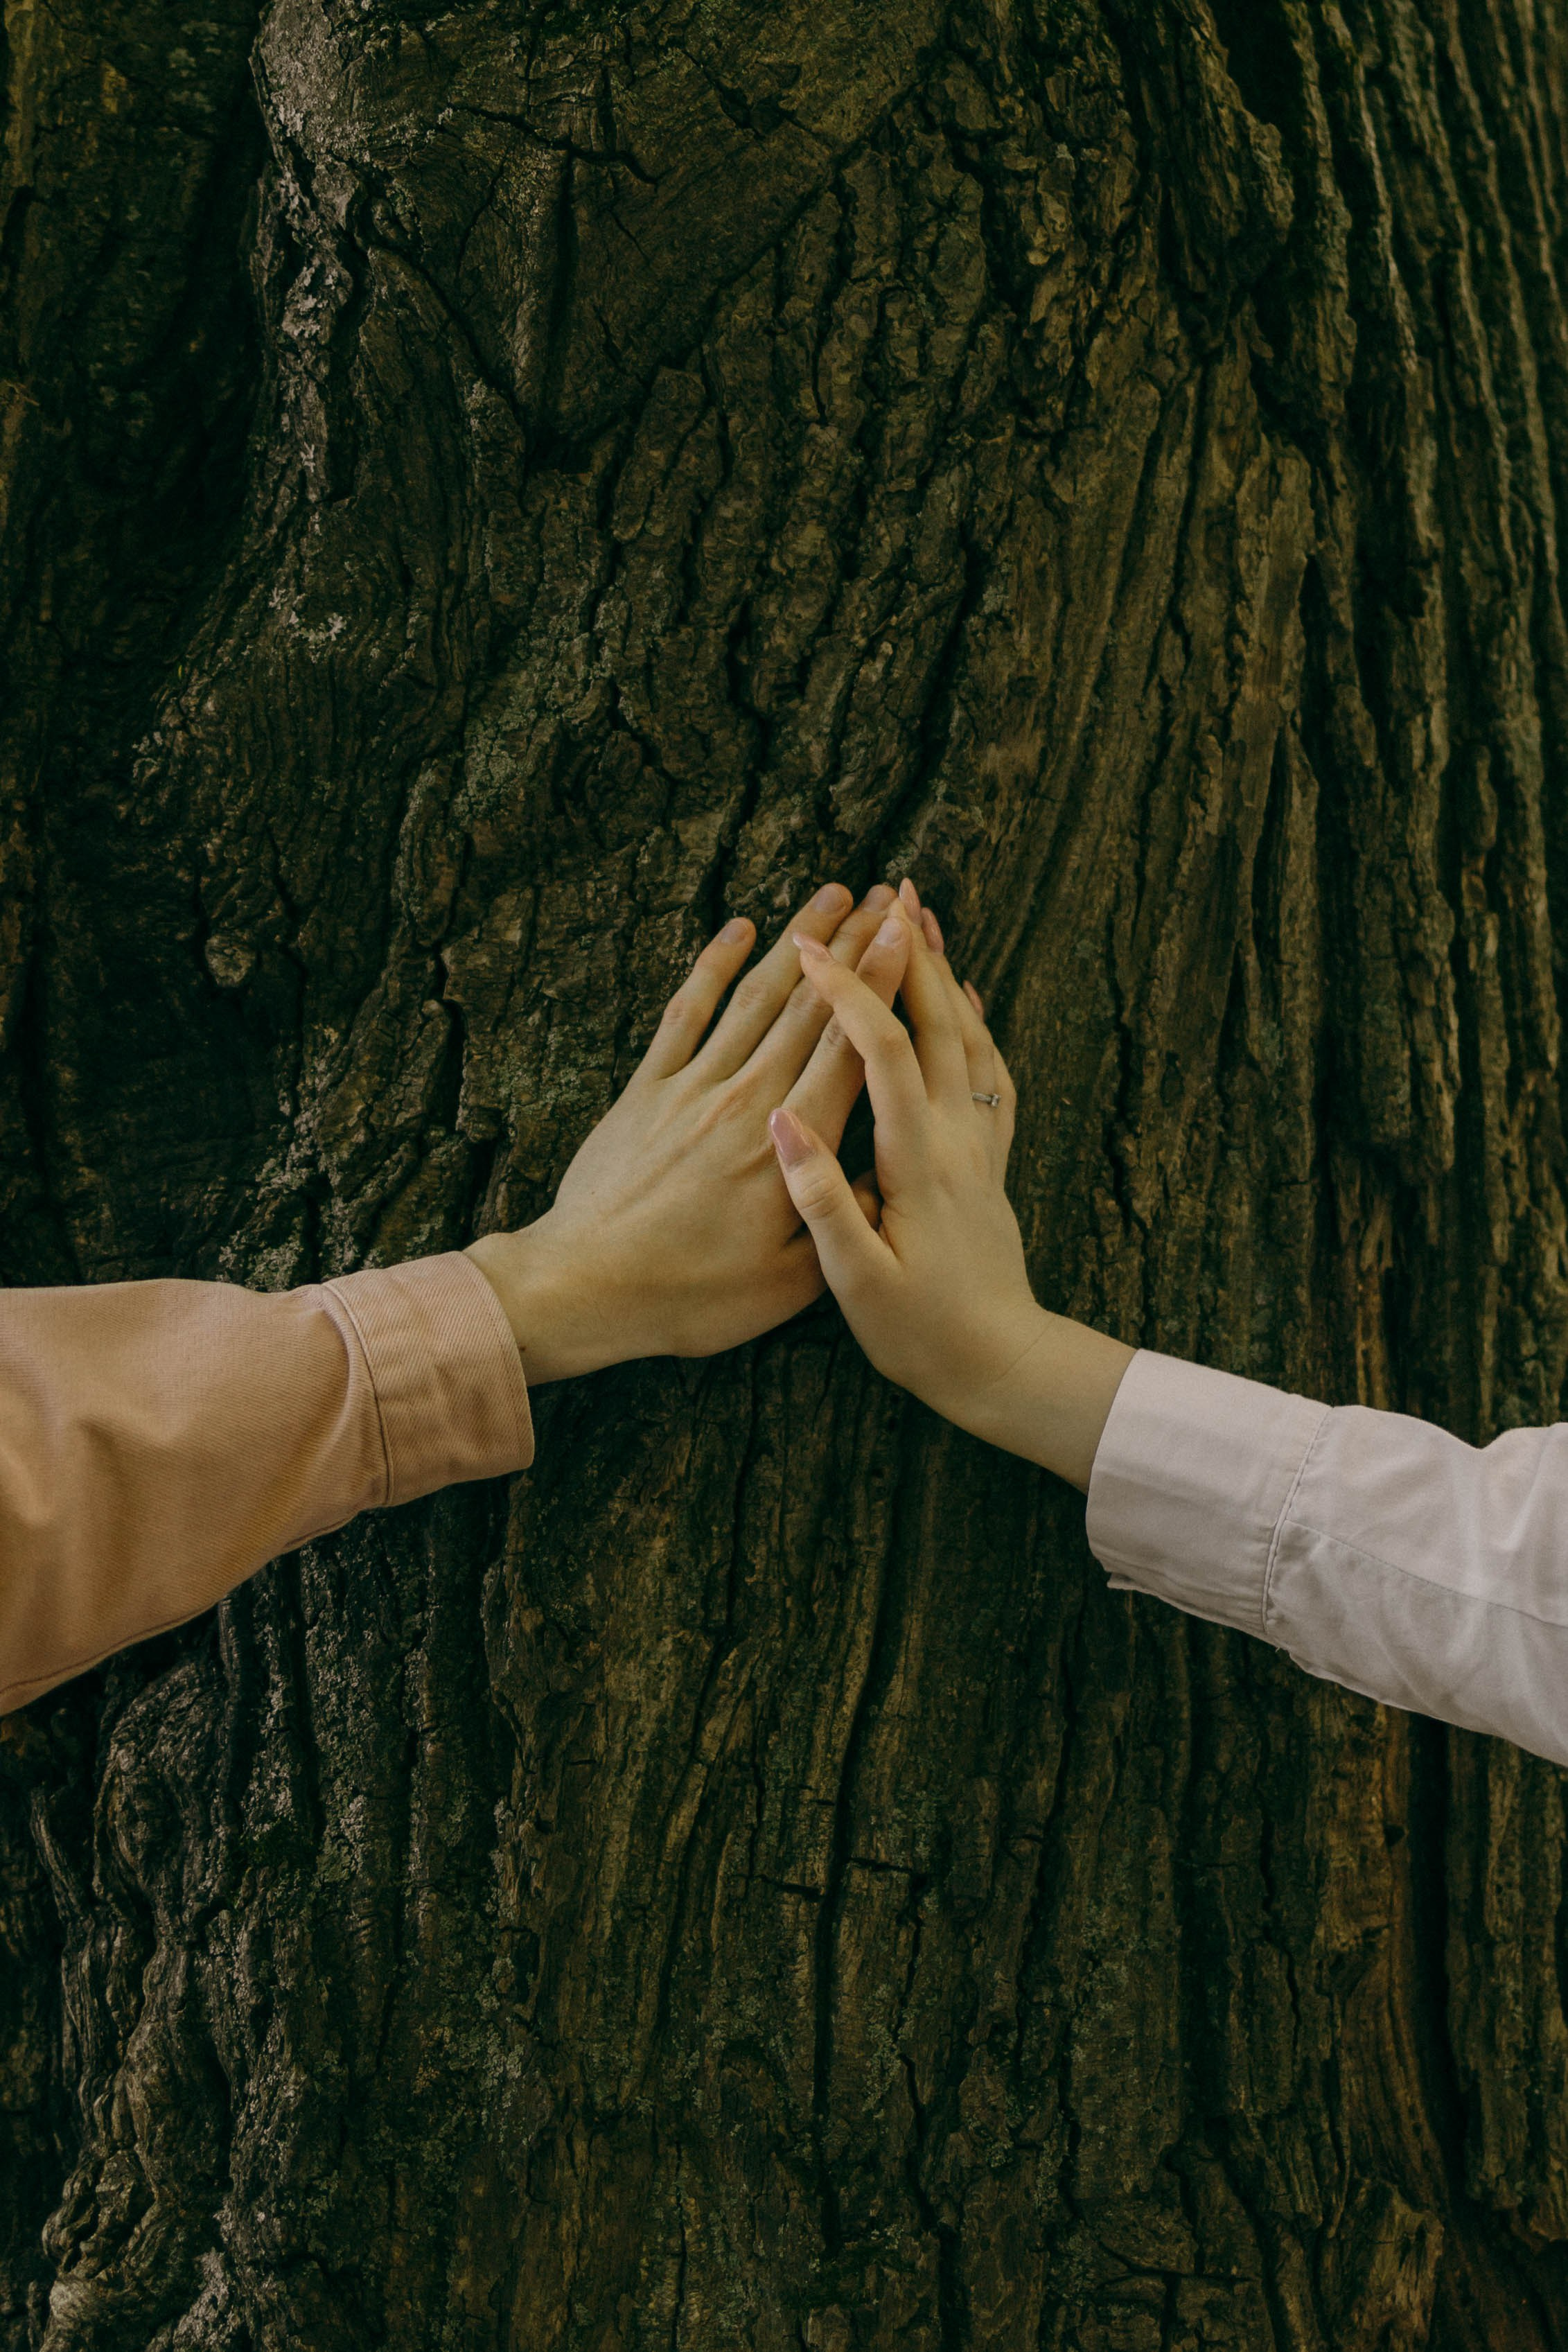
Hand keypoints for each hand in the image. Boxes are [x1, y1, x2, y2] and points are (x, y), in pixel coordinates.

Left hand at [466, 884, 911, 1380]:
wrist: (586, 1287)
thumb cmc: (692, 1296)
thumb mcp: (790, 1282)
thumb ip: (842, 1218)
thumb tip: (891, 1173)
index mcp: (789, 1147)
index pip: (850, 1049)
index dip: (882, 984)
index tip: (910, 934)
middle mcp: (745, 1101)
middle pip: (811, 1008)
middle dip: (854, 945)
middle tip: (889, 897)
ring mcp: (691, 1088)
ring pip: (755, 997)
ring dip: (796, 939)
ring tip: (833, 894)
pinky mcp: (646, 1090)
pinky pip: (685, 1013)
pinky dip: (712, 965)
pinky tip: (738, 927)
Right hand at [768, 883, 1133, 1488]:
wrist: (1003, 1367)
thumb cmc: (921, 1334)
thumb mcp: (856, 1280)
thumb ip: (823, 1199)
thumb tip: (783, 1122)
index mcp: (917, 1162)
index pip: (879, 1052)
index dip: (846, 993)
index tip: (809, 947)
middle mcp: (957, 1141)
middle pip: (940, 1025)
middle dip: (910, 955)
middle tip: (890, 892)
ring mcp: (981, 1148)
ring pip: (971, 1040)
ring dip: (947, 977)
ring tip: (925, 923)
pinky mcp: (991, 1164)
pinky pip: (991, 1075)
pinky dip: (978, 1027)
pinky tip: (968, 1006)